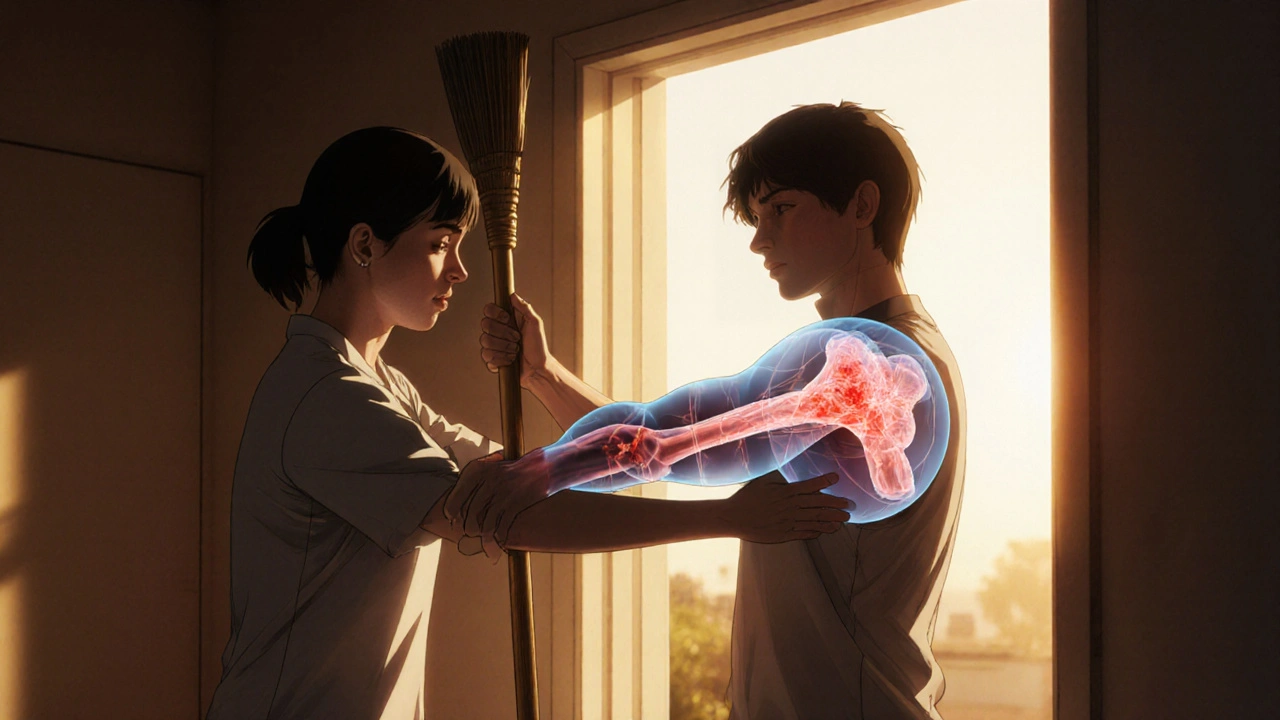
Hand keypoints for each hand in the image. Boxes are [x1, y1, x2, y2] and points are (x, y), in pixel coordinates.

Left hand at [443, 448, 552, 558]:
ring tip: (486, 544)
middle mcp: (488, 480)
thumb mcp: (490, 470)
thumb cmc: (513, 471)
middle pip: (470, 514)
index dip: (452, 515)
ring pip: (485, 524)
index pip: (455, 500)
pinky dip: (500, 537)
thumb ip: (473, 487)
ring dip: (484, 538)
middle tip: (470, 535)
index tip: (454, 523)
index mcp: (477, 470)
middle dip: (468, 529)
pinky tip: (501, 541)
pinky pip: (501, 527)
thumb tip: (455, 515)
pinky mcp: (516, 503)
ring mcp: (502, 492)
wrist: (544, 466)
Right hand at [480, 293, 549, 387]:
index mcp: (505, 320)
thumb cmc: (538, 346)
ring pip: (485, 341)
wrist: (538, 368)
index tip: (507, 318)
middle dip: (504, 332)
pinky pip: (487, 356)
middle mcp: (496, 331)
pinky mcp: (491, 360)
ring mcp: (492, 346)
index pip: (488, 310)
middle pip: (485, 324)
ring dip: (504, 346)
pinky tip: (511, 360)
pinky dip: (501, 358)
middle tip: (517, 338)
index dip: (495, 313)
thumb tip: (512, 294)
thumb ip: (525, 307)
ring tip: (516, 350)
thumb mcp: (535, 323)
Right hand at [723, 471, 850, 542]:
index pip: (810, 486)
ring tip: (843, 520)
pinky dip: (816, 531)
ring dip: (831, 520)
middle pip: (817, 505)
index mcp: (785, 492)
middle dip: (835, 505)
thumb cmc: (747, 497)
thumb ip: (779, 478)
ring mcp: (788, 522)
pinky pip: (804, 533)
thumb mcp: (763, 481)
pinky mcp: (784, 534)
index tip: (836, 478)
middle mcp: (789, 507)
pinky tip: (826, 530)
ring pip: (814, 521)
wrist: (734, 517)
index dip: (824, 481)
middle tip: (849, 505)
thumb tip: (791, 470)